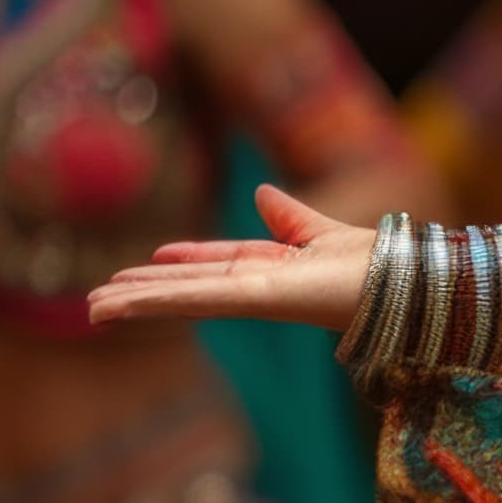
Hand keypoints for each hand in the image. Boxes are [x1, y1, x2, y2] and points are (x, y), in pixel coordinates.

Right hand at [87, 184, 370, 330]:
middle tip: (98, 299)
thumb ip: (291, 216)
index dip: (178, 265)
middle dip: (143, 292)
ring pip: (182, 300)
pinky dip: (157, 301)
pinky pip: (197, 300)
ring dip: (136, 304)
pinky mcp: (256, 300)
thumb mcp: (323, 230)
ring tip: (93, 309)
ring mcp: (253, 297)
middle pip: (188, 288)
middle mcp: (257, 287)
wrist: (408, 278)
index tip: (146, 262)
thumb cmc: (381, 262)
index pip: (213, 266)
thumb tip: (263, 193)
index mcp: (271, 268)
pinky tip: (121, 304)